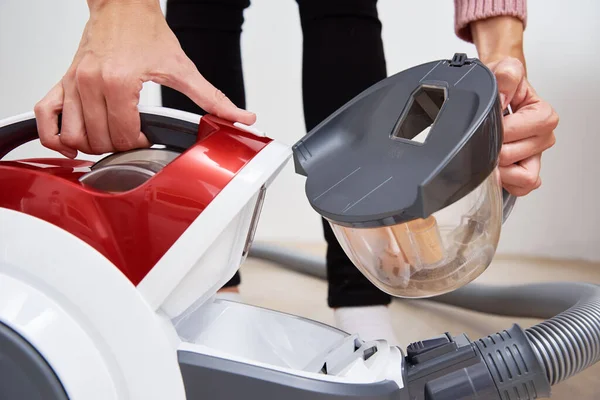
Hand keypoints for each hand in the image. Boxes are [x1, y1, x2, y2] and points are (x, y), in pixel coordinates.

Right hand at [34, 0, 254, 157]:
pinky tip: (72, 140)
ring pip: (72, 136)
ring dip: (91, 146)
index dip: (137, 144)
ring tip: (109, 138)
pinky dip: (54, 135)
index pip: (122, 136)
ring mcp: (72, 83)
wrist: (122, 6)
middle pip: (98, 140)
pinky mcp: (62, 80)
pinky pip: (44, 116)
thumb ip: (212, 98)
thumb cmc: (146, 32)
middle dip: (118, 147)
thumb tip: (242, 117)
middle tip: (131, 137)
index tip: (145, 137)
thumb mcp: (182, 67)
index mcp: (119, 83)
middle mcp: (90, 84)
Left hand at [488, 57, 558, 195]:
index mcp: (542, 114)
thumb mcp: (504, 70)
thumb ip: (507, 75)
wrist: (497, 94)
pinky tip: (496, 169)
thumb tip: (503, 95)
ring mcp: (533, 156)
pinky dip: (507, 183)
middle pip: (515, 156)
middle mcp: (541, 137)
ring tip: (489, 154)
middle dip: (494, 149)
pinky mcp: (524, 171)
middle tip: (485, 139)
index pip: (525, 131)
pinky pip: (521, 189)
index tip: (492, 122)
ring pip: (521, 176)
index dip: (503, 130)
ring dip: (501, 169)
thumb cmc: (502, 87)